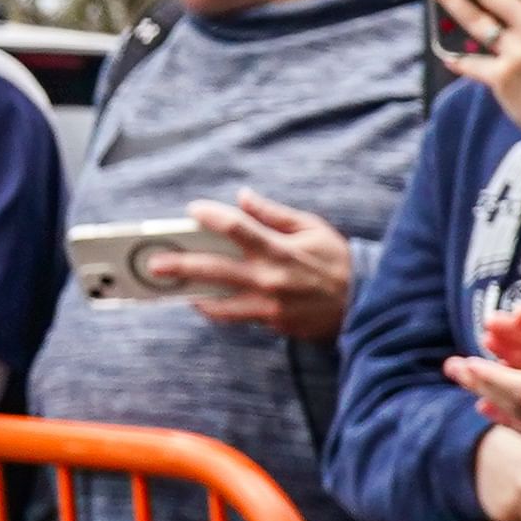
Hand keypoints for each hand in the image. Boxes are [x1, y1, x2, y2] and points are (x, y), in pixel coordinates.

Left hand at [146, 196, 356, 342]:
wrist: (366, 304)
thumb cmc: (336, 261)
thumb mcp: (312, 228)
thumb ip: (274, 214)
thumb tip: (243, 197)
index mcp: (281, 250)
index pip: (238, 229)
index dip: (212, 217)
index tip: (193, 209)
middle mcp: (271, 279)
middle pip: (215, 271)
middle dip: (180, 266)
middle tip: (154, 264)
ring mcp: (270, 306)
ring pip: (219, 304)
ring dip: (191, 296)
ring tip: (169, 288)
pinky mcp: (272, 324)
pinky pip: (237, 316)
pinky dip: (218, 308)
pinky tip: (201, 299)